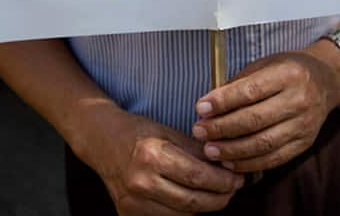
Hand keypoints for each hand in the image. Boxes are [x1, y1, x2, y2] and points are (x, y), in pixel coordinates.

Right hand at [91, 109, 243, 215]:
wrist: (101, 142)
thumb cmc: (137, 132)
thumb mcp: (168, 132)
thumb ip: (196, 150)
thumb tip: (226, 164)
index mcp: (151, 156)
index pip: (197, 177)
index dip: (223, 180)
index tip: (238, 177)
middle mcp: (140, 183)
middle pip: (193, 201)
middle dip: (220, 197)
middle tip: (233, 188)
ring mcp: (132, 203)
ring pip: (183, 215)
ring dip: (205, 206)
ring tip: (216, 193)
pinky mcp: (128, 215)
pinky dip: (185, 212)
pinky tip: (194, 198)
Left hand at [192, 45, 339, 172]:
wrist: (326, 81)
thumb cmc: (287, 69)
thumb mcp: (265, 64)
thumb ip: (239, 84)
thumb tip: (208, 107)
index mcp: (288, 74)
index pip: (250, 91)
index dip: (223, 102)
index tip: (200, 108)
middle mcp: (299, 100)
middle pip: (255, 120)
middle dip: (222, 128)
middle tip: (199, 131)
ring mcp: (304, 125)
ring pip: (263, 144)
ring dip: (232, 150)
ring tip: (210, 150)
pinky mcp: (305, 143)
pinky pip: (274, 158)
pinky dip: (249, 163)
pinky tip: (230, 162)